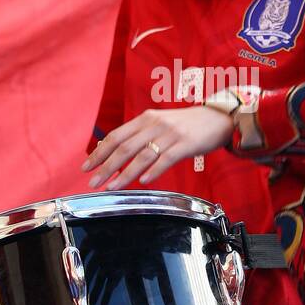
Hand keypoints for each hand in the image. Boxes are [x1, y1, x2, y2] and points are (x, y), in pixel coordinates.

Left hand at [82, 106, 233, 189]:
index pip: (116, 136)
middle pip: (125, 147)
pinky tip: (143, 181)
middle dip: (106, 166)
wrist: (218, 118)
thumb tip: (112, 149)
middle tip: (93, 181)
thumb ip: (139, 135)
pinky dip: (153, 171)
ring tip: (112, 186)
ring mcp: (170, 134)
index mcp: (145, 119)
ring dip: (124, 174)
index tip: (87, 167)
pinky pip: (166, 159)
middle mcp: (155, 124)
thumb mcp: (159, 124)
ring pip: (142, 155)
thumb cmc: (186, 125)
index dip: (99, 152)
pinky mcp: (186, 144)